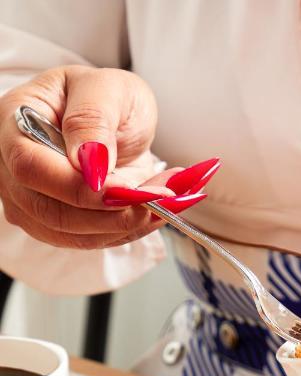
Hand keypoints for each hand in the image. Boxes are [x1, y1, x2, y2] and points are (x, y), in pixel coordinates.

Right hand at [0, 66, 207, 249]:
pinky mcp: (61, 227)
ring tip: (163, 197)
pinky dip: (130, 231)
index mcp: (16, 123)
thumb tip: (90, 165)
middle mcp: (15, 169)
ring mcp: (33, 203)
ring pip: (74, 236)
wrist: (118, 122)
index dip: (76, 186)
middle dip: (110, 214)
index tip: (123, 186)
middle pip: (50, 212)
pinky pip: (95, 241)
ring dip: (126, 224)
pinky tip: (153, 210)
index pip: (30, 168)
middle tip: (156, 197)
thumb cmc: (107, 98)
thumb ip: (93, 118)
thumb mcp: (108, 88)